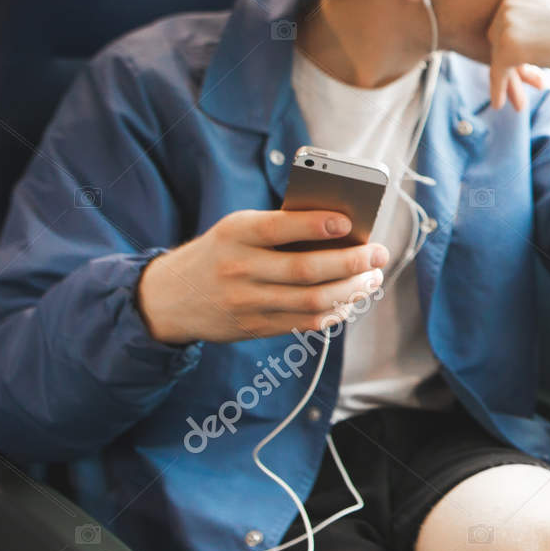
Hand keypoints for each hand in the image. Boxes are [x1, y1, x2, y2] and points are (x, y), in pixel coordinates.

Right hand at [136, 209, 388, 345]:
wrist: (172, 297)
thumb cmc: (220, 252)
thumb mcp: (237, 229)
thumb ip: (280, 228)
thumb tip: (341, 230)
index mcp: (235, 234)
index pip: (280, 227)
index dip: (317, 224)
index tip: (349, 222)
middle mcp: (239, 269)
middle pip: (306, 270)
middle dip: (350, 263)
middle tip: (377, 255)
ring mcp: (247, 303)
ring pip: (311, 301)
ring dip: (350, 290)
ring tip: (370, 278)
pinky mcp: (254, 327)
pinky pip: (303, 322)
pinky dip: (333, 312)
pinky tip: (349, 301)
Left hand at [485, 0, 549, 110]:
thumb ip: (528, 25)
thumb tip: (503, 45)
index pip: (504, 25)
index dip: (516, 50)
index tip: (530, 72)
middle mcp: (508, 2)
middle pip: (496, 40)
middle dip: (511, 65)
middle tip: (533, 85)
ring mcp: (506, 22)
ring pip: (497, 57)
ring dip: (511, 80)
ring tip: (521, 103)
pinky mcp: (508, 46)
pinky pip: (497, 72)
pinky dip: (499, 89)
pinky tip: (501, 104)